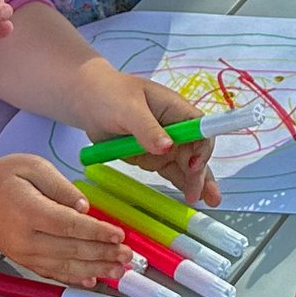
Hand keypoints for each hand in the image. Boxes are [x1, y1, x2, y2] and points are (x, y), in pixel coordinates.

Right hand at [0, 157, 132, 286]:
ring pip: (64, 266)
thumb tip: (83, 206)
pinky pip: (52, 273)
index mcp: (28, 211)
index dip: (97, 232)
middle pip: (70, 250)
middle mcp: (25, 238)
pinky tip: (93, 281)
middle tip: (128, 256)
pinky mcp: (24, 261)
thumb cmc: (2, 178)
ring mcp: (24, 253)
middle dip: (103, 254)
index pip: (69, 226)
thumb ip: (60, 186)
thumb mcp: (32, 166)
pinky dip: (74, 279)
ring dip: (95, 270)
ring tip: (119, 272)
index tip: (119, 235)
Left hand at [72, 70, 218, 205]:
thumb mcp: (128, 109)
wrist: (88, 101)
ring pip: (186, 165)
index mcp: (175, 110)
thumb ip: (147, 128)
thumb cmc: (110, 95)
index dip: (201, 147)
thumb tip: (168, 147)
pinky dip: (180, 184)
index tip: (194, 165)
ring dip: (196, 182)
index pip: (199, 130)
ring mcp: (164, 145)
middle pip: (195, 152)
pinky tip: (190, 196)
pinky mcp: (152, 157)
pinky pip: (170, 172)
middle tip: (199, 195)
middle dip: (201, 173)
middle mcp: (175, 129)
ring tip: (207, 201)